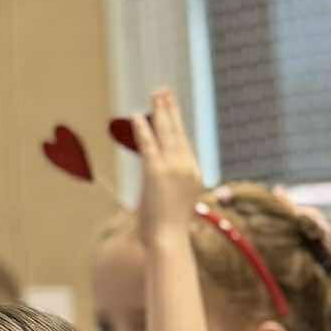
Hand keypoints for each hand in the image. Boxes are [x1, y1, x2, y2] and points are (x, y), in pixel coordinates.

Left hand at [133, 88, 204, 243]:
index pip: (183, 142)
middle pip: (178, 131)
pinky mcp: (156, 171)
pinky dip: (142, 129)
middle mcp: (187, 167)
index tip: (169, 107)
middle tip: (164, 91)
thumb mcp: (172, 202)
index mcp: (194, 173)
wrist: (168, 240)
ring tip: (155, 94)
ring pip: (166, 132)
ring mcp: (173, 168)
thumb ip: (168, 185)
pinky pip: (149, 144)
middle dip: (170, 109)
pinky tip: (137, 116)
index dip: (175, 123)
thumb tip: (158, 179)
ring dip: (159, 111)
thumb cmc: (168, 228)